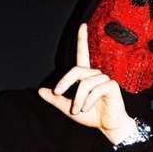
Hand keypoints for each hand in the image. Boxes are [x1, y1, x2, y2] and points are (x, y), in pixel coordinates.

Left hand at [38, 23, 136, 144]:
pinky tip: (87, 108)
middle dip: (65, 81)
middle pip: (77, 70)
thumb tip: (41, 91)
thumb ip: (56, 100)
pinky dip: (89, 100)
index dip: (82, 40)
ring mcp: (104, 79)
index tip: (82, 26)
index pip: (83, 54)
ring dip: (78, 98)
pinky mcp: (112, 86)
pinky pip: (96, 89)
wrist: (107, 125)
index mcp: (85, 77)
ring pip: (86, 83)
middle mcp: (95, 75)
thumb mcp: (69, 108)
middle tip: (58, 93)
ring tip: (77, 110)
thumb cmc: (91, 115)